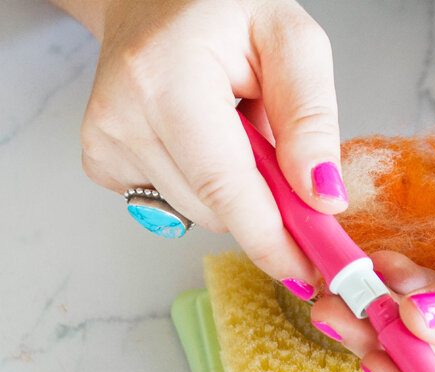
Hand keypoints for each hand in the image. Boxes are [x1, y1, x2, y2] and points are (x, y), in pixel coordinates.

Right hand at [79, 0, 344, 287]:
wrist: (154, 0)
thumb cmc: (224, 10)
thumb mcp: (292, 43)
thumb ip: (310, 118)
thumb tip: (321, 198)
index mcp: (169, 77)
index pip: (224, 185)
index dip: (270, 239)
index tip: (308, 270)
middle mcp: (123, 114)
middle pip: (217, 209)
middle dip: (266, 207)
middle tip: (291, 173)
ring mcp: (104, 141)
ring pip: (200, 213)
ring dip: (237, 190)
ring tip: (237, 133)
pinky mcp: (102, 162)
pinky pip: (175, 205)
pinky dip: (205, 187)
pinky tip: (203, 142)